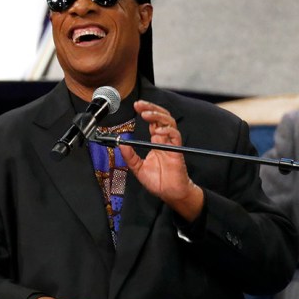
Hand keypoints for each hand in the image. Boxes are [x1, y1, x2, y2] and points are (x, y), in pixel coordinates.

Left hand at [118, 100, 203, 221]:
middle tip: (140, 105)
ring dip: (158, 116)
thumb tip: (120, 144)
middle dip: (151, 108)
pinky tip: (158, 131)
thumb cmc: (158, 182)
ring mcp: (171, 145)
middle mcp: (164, 141)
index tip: (136, 106)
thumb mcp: (138, 168)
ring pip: (169, 123)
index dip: (146, 111)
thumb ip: (130, 156)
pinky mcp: (177, 151)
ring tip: (147, 114)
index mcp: (156, 142)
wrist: (170, 194)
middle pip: (161, 117)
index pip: (153, 121)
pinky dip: (168, 131)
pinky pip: (175, 136)